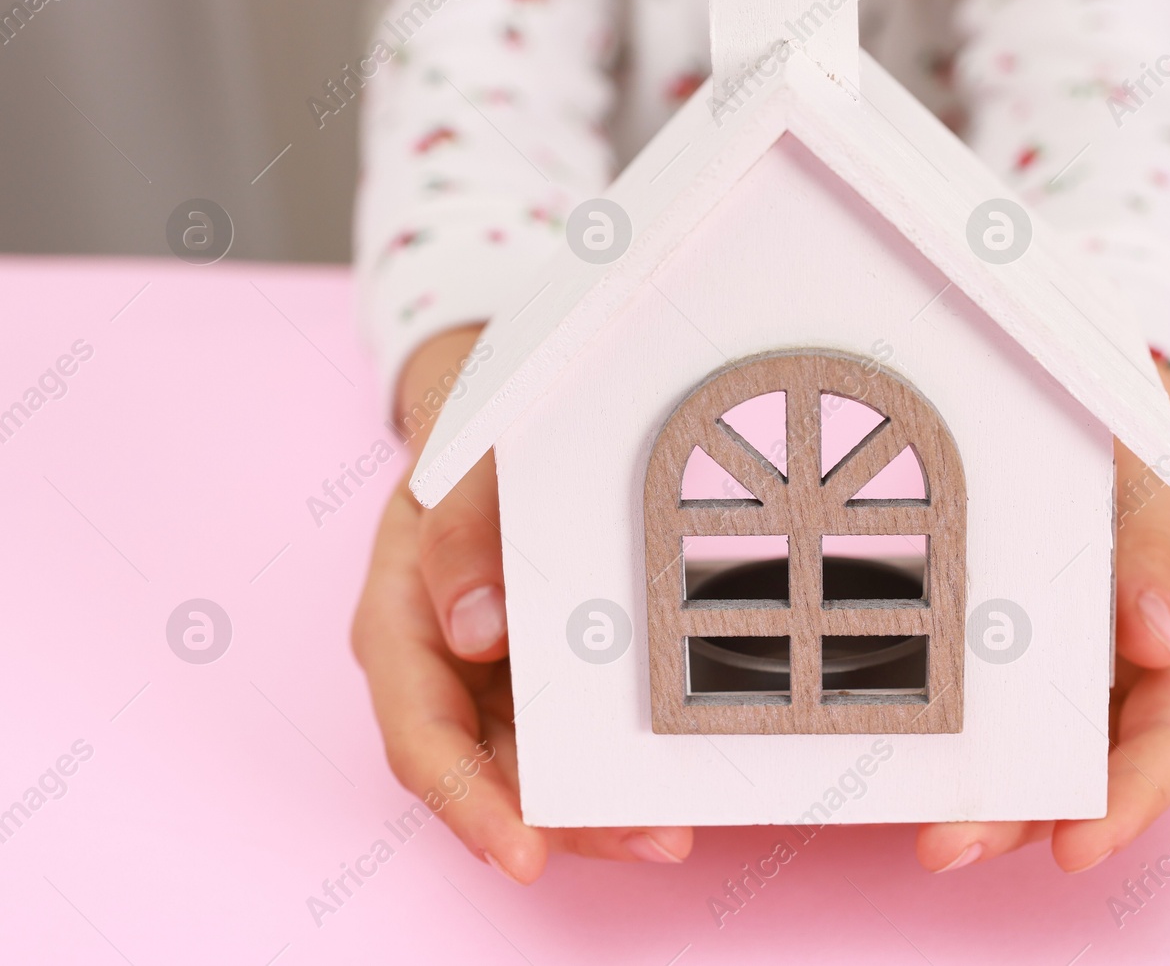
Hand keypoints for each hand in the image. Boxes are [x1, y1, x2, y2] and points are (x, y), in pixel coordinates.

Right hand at [350, 327, 692, 881]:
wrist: (491, 419)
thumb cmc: (468, 442)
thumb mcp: (458, 467)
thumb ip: (458, 538)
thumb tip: (473, 632)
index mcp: (397, 628)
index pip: (422, 741)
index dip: (470, 803)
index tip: (523, 851)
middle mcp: (438, 668)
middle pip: (490, 772)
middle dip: (565, 822)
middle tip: (652, 839)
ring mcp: (488, 676)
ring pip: (533, 766)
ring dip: (596, 806)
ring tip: (670, 827)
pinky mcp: (534, 671)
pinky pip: (567, 731)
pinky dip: (609, 759)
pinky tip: (663, 774)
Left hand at [915, 364, 1169, 873]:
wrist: (1106, 398)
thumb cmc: (1143, 431)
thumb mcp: (1159, 467)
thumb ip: (1156, 545)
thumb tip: (1159, 644)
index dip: (1131, 796)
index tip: (1078, 843)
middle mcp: (1152, 661)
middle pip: (1106, 766)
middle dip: (1035, 818)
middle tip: (952, 846)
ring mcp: (1097, 661)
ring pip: (1058, 754)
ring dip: (1001, 802)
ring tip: (933, 833)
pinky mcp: (1046, 652)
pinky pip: (1020, 714)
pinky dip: (983, 748)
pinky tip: (932, 772)